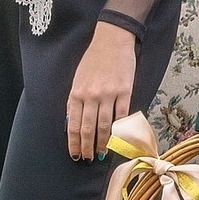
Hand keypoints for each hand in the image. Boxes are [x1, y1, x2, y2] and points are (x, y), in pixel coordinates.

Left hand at [66, 23, 137, 160]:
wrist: (111, 40)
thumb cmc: (93, 60)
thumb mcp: (77, 79)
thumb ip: (75, 101)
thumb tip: (73, 123)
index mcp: (76, 94)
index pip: (73, 125)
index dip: (74, 143)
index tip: (76, 155)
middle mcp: (90, 96)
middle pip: (88, 129)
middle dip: (88, 147)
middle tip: (89, 159)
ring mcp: (108, 94)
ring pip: (105, 125)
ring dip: (103, 143)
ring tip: (103, 153)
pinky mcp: (125, 91)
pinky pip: (122, 114)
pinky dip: (121, 128)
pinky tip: (119, 138)